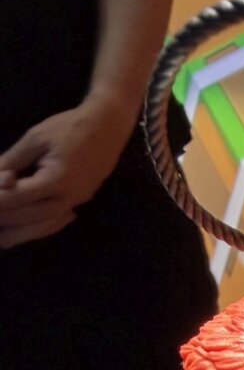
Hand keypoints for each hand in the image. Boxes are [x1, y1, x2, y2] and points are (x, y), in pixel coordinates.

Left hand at [0, 95, 133, 248]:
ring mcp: (77, 200)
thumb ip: (14, 159)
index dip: (1, 200)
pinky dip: (41, 227)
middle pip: (34, 217)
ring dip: (24, 234)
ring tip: (4, 241)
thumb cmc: (69, 128)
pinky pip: (57, 219)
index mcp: (56, 179)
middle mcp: (68, 196)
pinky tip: (29, 230)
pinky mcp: (80, 199)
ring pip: (46, 224)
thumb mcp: (36, 137)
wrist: (107, 129)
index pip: (21, 196)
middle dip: (9, 222)